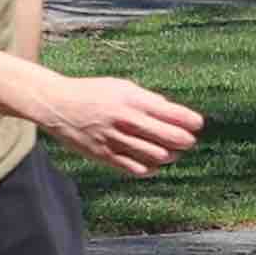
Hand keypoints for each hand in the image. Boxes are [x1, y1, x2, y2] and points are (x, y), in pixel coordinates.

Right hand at [17, 65, 204, 178]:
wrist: (57, 105)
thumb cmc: (92, 93)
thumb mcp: (121, 86)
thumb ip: (146, 99)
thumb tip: (171, 111)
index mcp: (132, 99)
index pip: (172, 113)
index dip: (190, 121)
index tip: (198, 124)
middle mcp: (126, 120)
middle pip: (169, 137)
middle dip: (184, 140)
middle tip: (188, 140)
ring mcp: (115, 139)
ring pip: (156, 155)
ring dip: (169, 155)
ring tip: (171, 152)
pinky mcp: (105, 155)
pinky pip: (136, 168)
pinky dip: (150, 168)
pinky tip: (153, 163)